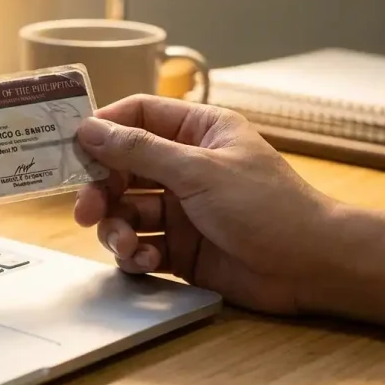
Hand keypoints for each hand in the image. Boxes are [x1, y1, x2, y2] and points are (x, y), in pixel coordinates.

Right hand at [74, 94, 338, 314]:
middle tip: (86, 212)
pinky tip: (147, 262)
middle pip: (122, 169)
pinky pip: (141, 246)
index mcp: (197, 133)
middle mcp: (186, 167)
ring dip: (117, 229)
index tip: (71, 146)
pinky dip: (136, 255)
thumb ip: (140, 151)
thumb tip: (89, 129)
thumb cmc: (267, 206)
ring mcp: (183, 210)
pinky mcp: (182, 250)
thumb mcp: (199, 171)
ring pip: (127, 212)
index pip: (137, 116)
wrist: (313, 268)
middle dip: (102, 190)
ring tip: (125, 246)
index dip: (103, 128)